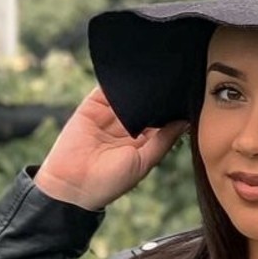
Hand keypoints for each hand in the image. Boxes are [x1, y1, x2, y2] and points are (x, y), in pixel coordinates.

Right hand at [33, 86, 188, 210]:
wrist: (71, 185)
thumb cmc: (110, 182)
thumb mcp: (143, 162)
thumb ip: (163, 140)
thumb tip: (185, 121)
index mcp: (143, 141)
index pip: (162, 119)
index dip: (172, 109)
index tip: (186, 95)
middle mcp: (127, 127)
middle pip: (146, 104)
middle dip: (156, 94)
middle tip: (174, 79)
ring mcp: (109, 116)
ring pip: (128, 95)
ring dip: (137, 86)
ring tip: (153, 73)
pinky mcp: (91, 107)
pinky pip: (105, 89)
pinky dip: (116, 82)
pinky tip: (128, 75)